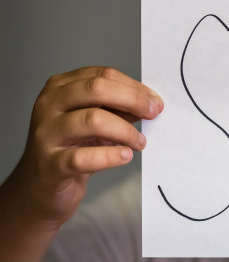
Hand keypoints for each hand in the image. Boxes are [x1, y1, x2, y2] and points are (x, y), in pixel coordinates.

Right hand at [7, 66, 162, 224]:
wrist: (41, 186)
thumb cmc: (72, 148)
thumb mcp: (95, 121)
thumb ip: (118, 109)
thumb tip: (151, 103)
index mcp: (61, 87)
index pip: (103, 75)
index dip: (134, 86)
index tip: (155, 100)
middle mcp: (49, 105)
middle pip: (97, 89)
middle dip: (133, 100)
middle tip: (153, 113)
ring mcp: (46, 134)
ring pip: (92, 120)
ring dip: (126, 131)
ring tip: (139, 142)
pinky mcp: (50, 164)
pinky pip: (84, 157)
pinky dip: (110, 156)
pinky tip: (125, 156)